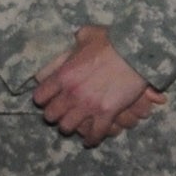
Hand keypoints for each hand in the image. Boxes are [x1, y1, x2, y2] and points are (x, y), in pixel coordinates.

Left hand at [33, 25, 163, 147]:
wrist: (135, 53)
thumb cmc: (112, 41)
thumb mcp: (87, 35)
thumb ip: (75, 42)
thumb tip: (72, 42)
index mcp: (63, 75)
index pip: (40, 96)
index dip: (43, 99)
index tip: (48, 100)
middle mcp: (71, 93)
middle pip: (51, 116)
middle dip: (55, 115)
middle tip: (62, 113)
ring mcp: (88, 105)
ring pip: (68, 128)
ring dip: (71, 127)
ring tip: (76, 126)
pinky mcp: (106, 114)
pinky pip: (94, 134)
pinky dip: (92, 139)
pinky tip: (91, 140)